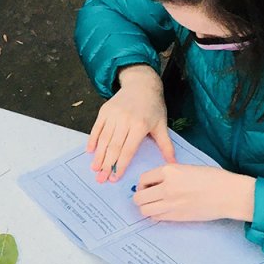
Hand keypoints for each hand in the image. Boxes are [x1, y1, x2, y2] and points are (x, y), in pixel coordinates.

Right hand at [88, 65, 174, 181]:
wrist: (142, 84)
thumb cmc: (153, 106)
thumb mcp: (162, 124)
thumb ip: (166, 145)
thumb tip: (172, 164)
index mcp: (140, 125)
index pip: (128, 150)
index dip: (121, 165)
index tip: (115, 178)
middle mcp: (125, 120)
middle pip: (114, 147)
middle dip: (107, 165)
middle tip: (101, 179)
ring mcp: (113, 115)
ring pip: (104, 139)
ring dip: (98, 156)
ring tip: (94, 169)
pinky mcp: (105, 110)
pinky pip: (97, 128)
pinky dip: (92, 140)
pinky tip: (90, 151)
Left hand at [134, 164, 256, 221]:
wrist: (229, 194)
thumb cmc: (213, 178)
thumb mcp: (187, 168)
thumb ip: (169, 174)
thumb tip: (154, 183)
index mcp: (169, 171)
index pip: (143, 179)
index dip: (143, 184)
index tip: (147, 186)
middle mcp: (167, 187)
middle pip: (139, 197)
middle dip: (140, 197)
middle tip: (148, 197)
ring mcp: (171, 204)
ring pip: (144, 210)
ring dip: (146, 207)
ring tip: (154, 205)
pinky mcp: (177, 216)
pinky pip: (156, 217)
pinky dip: (156, 215)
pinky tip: (164, 211)